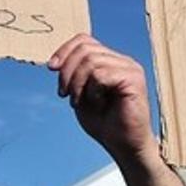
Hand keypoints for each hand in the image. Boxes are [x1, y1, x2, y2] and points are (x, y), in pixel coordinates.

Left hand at [48, 34, 155, 162]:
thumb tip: (56, 62)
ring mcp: (129, 68)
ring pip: (91, 61)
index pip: (84, 40)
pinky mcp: (134, 79)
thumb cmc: (105, 123)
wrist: (124, 145)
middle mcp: (122, 61)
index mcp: (110, 61)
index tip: (51, 68)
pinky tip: (98, 103)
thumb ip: (72, 76)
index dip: (64, 51)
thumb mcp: (80, 95)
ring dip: (77, 83)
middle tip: (64, 94)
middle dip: (67, 71)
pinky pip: (101, 74)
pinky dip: (92, 90)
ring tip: (79, 101)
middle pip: (84, 48)